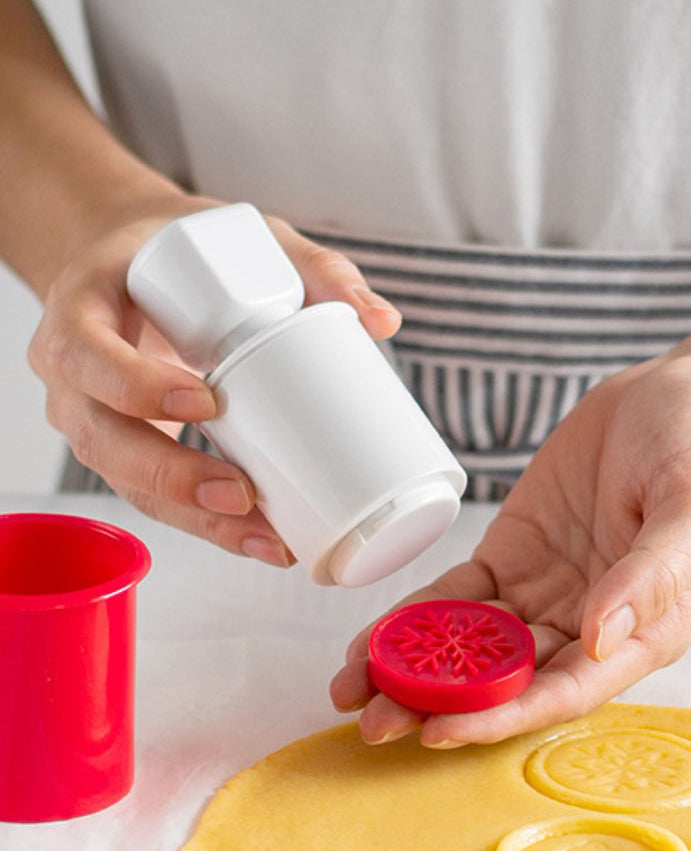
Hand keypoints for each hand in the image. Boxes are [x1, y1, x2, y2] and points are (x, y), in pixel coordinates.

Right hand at [27, 194, 402, 562]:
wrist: (143, 262)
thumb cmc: (190, 249)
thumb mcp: (246, 238)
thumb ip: (315, 268)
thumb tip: (384, 319)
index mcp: (84, 305)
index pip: (87, 350)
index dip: (135, 384)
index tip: (206, 401)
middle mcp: (75, 369)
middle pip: (102, 437)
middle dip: (172, 476)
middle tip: (243, 493)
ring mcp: (95, 415)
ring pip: (128, 482)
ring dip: (198, 518)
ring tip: (267, 538)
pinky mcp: (129, 448)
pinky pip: (154, 496)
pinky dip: (207, 524)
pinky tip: (258, 542)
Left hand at [330, 351, 690, 745]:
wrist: (685, 395)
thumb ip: (652, 573)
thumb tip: (597, 640)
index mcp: (642, 633)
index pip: (565, 691)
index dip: (503, 715)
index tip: (442, 729)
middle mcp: (587, 628)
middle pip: (507, 682)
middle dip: (439, 705)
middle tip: (370, 722)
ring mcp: (547, 594)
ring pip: (472, 647)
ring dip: (414, 670)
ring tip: (348, 688)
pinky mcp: (513, 557)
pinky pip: (458, 596)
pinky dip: (415, 617)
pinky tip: (371, 637)